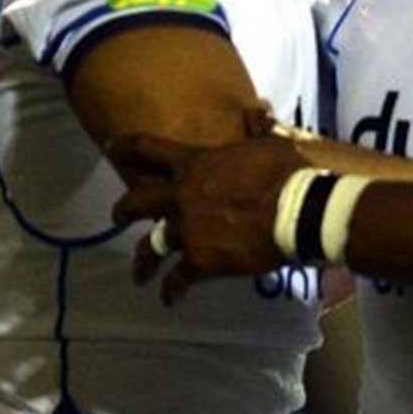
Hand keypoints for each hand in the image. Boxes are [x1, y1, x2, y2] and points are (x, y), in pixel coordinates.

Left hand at [110, 130, 309, 302]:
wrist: (300, 210)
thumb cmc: (288, 172)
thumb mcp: (271, 143)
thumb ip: (257, 130)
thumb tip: (258, 114)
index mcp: (197, 163)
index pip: (148, 148)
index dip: (125, 147)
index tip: (112, 147)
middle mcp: (182, 195)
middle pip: (138, 201)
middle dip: (124, 209)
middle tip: (118, 216)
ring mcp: (188, 230)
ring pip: (151, 246)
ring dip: (143, 260)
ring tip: (139, 273)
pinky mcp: (200, 261)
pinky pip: (178, 279)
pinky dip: (172, 290)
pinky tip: (170, 299)